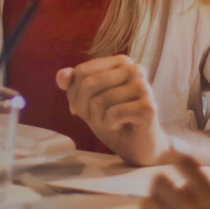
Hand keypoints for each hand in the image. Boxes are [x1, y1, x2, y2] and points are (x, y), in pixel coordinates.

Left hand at [56, 56, 172, 165]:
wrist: (137, 146)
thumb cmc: (113, 120)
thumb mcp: (88, 101)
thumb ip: (73, 85)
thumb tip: (61, 75)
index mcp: (121, 62)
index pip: (81, 72)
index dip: (74, 95)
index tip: (82, 109)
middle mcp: (135, 69)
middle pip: (89, 84)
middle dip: (84, 108)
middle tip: (96, 119)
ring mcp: (144, 87)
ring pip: (100, 101)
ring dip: (98, 119)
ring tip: (111, 123)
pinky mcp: (148, 107)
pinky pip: (113, 114)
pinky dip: (110, 125)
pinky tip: (121, 126)